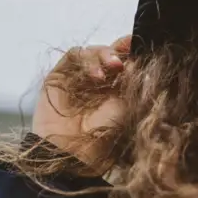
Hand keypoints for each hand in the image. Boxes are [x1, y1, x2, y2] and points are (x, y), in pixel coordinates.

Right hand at [33, 35, 130, 173]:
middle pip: (107, 53)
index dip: (130, 51)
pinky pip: (73, 56)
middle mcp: (96, 82)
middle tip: (122, 61)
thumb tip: (137, 60)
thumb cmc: (103, 137)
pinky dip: (86, 59)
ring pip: (91, 52)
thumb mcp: (126, 107)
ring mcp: (77, 78)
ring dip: (103, 54)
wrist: (73, 154)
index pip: (124, 62)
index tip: (138, 43)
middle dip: (117, 51)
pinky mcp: (58, 77)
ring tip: (112, 66)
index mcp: (115, 89)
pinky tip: (96, 74)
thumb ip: (132, 82)